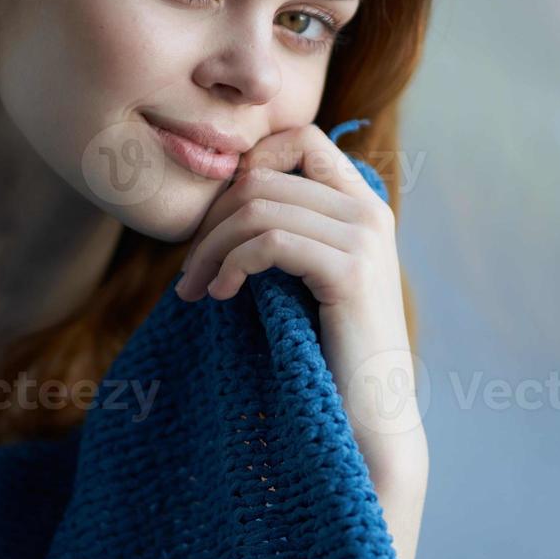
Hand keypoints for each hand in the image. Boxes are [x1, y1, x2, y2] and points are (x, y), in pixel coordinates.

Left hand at [172, 123, 425, 477]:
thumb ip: (290, 233)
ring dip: (211, 247)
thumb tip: (226, 199)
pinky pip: (270, 241)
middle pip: (264, 175)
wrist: (369, 419)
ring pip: (258, 206)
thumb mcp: (308, 280)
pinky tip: (220, 295)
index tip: (219, 220)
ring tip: (195, 288)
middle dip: (212, 219)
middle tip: (188, 269)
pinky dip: (231, 264)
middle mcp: (370, 212)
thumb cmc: (328, 356)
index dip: (250, 164)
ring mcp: (365, 238)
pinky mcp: (351, 271)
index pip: (302, 139)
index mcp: (364, 206)